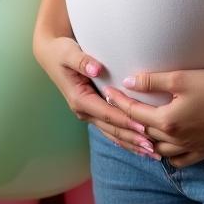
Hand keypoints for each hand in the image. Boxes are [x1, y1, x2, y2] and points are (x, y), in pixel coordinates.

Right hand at [32, 30, 158, 158]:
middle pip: (112, 129)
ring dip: (131, 143)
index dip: (126, 121)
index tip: (144, 127)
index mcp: (79, 99)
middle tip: (153, 148)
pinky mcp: (92, 111)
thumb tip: (96, 69)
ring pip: (112, 133)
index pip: (108, 114)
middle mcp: (83, 110)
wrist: (50, 54)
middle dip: (133, 139)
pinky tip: (138, 145)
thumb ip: (82, 61)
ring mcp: (88, 113)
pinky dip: (124, 138)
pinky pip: (110, 128)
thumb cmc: (61, 51)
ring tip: (151, 152)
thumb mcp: (69, 52)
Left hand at [103, 67, 203, 168]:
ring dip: (145, 139)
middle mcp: (174, 139)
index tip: (107, 92)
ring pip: (158, 150)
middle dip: (127, 119)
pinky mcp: (202, 152)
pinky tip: (165, 148)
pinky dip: (167, 154)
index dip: (119, 101)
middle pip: (143, 131)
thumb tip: (129, 82)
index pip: (134, 113)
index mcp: (167, 120)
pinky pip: (178, 160)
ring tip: (138, 129)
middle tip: (117, 108)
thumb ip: (153, 82)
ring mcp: (188, 148)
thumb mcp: (182, 79)